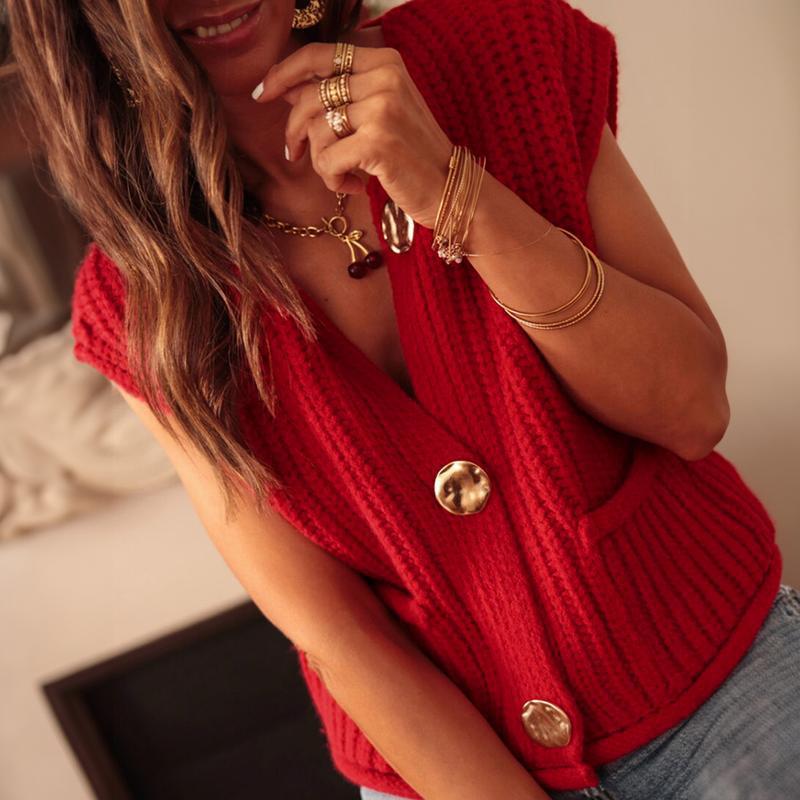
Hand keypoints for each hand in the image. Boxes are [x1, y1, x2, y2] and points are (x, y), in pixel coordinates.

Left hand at [252, 42, 453, 229]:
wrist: (451, 189)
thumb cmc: (412, 155)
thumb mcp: (380, 113)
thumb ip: (339, 96)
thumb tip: (287, 89)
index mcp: (385, 61)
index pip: (319, 55)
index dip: (284, 73)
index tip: (263, 94)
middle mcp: (385, 77)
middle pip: (310, 97)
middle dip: (293, 131)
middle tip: (293, 154)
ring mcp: (382, 108)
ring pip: (317, 131)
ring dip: (320, 162)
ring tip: (342, 175)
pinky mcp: (378, 142)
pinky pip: (327, 160)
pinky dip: (333, 180)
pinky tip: (354, 186)